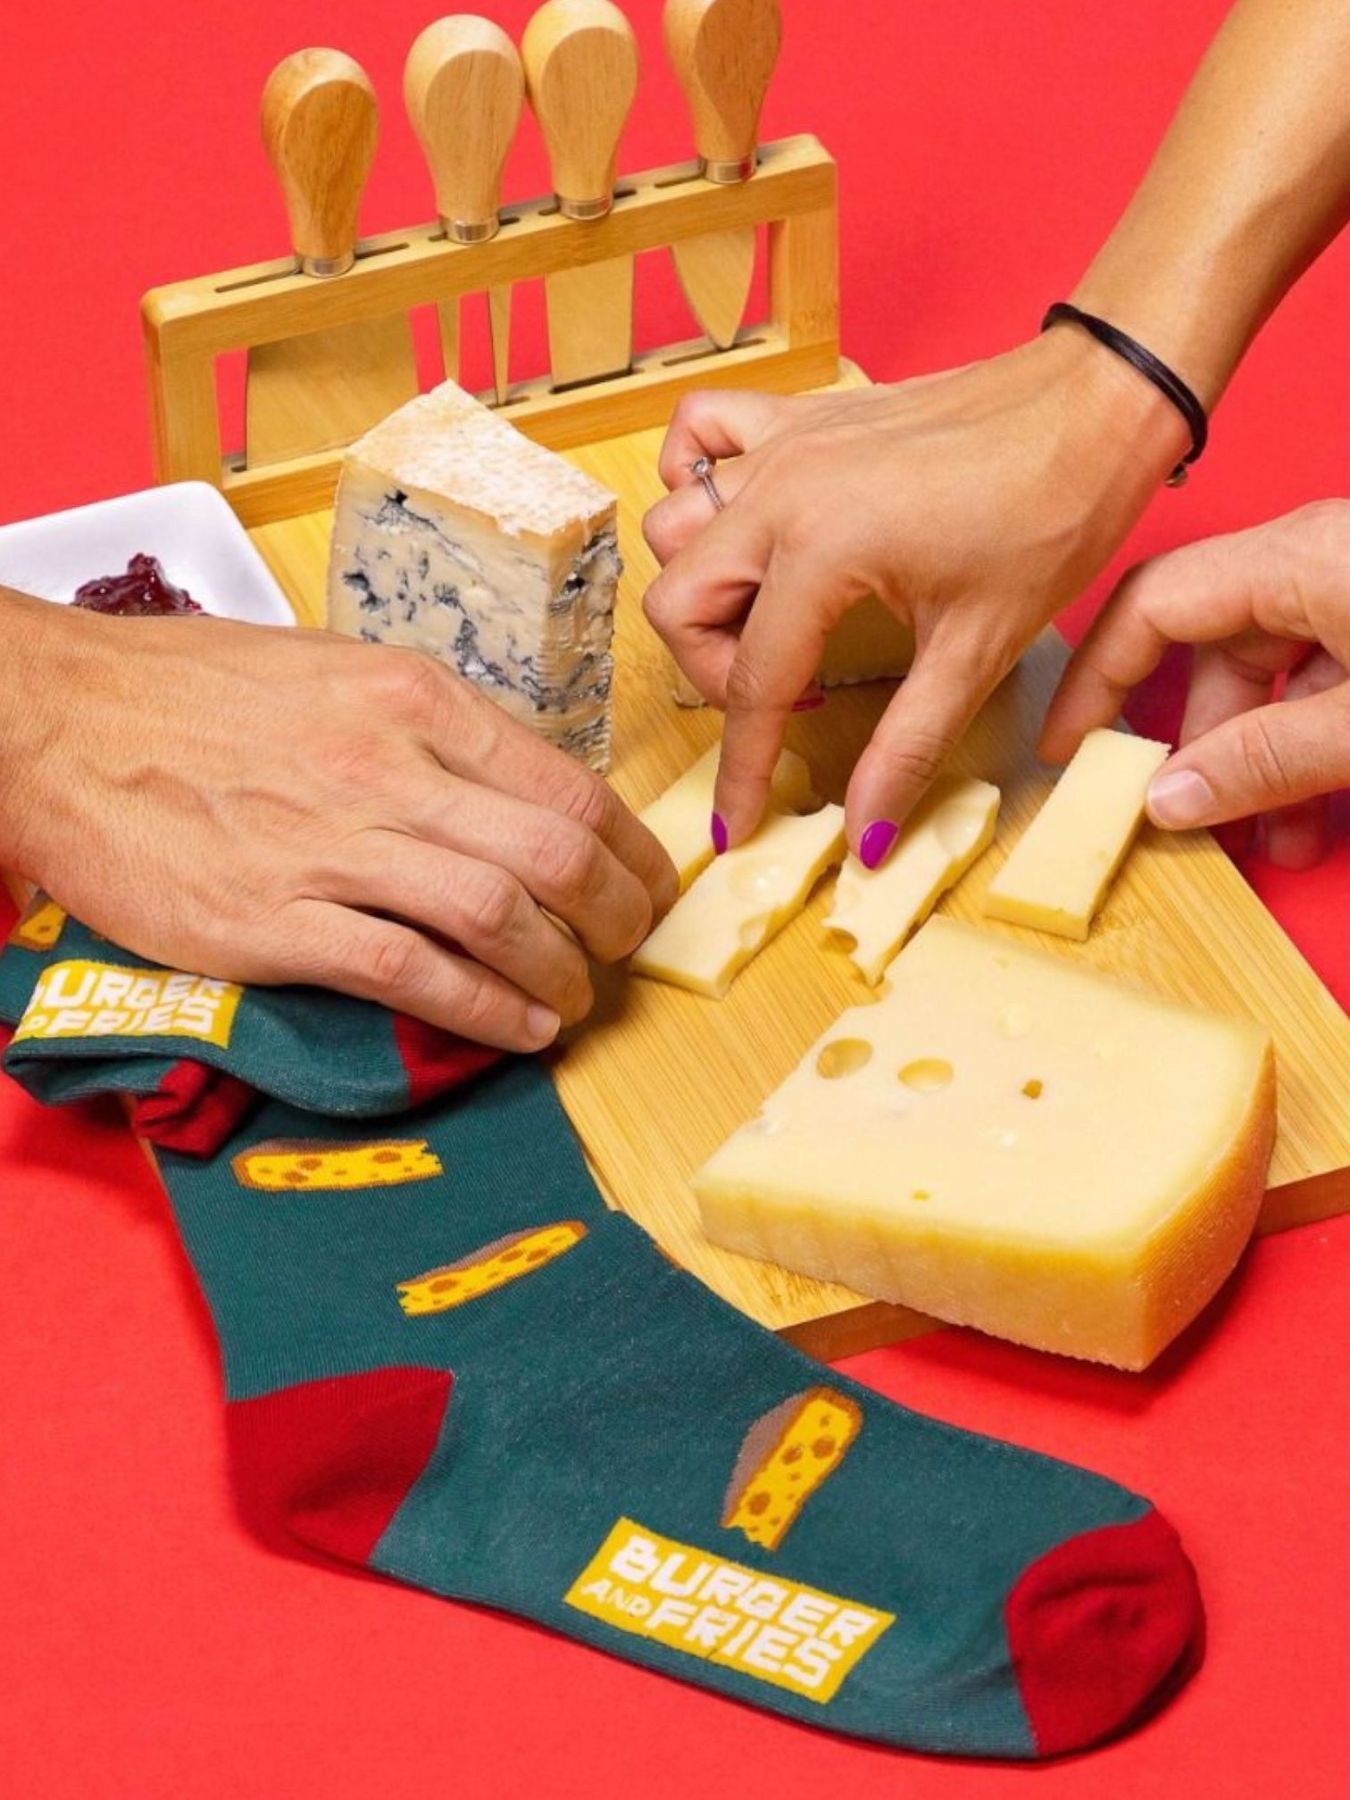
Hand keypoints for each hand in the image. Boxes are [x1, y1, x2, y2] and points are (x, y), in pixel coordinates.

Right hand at [2, 599, 675, 1048]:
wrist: (57, 720)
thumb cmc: (190, 688)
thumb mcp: (332, 670)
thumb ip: (425, 726)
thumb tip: (509, 784)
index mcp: (412, 698)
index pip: (567, 781)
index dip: (630, 848)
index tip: (647, 884)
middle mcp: (387, 765)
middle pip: (555, 852)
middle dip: (616, 915)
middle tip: (626, 949)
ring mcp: (330, 845)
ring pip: (498, 915)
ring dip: (560, 972)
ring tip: (574, 1000)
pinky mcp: (273, 921)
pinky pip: (411, 973)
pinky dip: (483, 1010)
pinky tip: (517, 1029)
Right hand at [641, 327, 1186, 860]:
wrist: (1096, 404)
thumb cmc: (1051, 511)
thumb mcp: (979, 649)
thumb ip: (906, 745)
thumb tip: (867, 828)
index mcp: (820, 548)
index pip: (752, 682)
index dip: (741, 767)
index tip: (736, 821)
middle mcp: (781, 491)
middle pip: (679, 604)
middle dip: (714, 674)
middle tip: (779, 702)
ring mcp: (784, 446)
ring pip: (675, 526)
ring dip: (701, 588)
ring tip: (769, 623)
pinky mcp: (801, 418)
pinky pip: (700, 435)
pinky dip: (695, 478)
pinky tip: (743, 523)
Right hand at [1041, 500, 1349, 868]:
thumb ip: (1268, 760)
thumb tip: (1168, 801)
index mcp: (1296, 559)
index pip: (1150, 607)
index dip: (1096, 682)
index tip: (1070, 752)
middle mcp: (1316, 560)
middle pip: (1210, 651)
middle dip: (1195, 747)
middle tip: (1175, 820)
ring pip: (1271, 675)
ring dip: (1260, 762)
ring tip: (1268, 845)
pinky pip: (1324, 678)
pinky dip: (1309, 746)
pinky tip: (1314, 815)